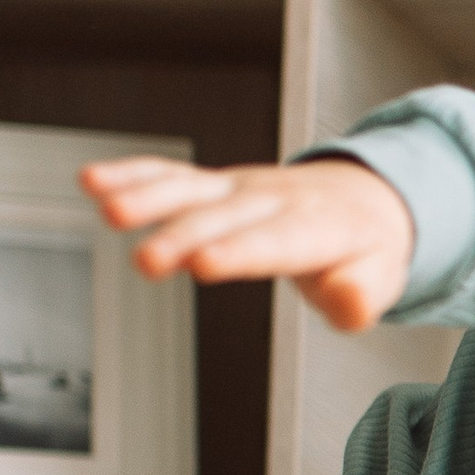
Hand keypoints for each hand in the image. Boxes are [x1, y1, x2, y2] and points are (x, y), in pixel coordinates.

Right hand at [78, 153, 415, 332]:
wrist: (362, 199)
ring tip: (108, 209)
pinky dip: (134, 174)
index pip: (275, 242)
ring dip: (148, 198)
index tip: (204, 263)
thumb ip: (361, 295)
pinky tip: (94, 181)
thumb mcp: (380, 279)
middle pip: (223, 220)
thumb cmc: (365, 249)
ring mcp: (240, 189)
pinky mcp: (216, 186)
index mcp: (316, 227)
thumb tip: (350, 300)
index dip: (239, 251)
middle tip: (147, 261)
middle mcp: (272, 200)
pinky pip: (173, 176)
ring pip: (191, 191)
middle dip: (183, 236)